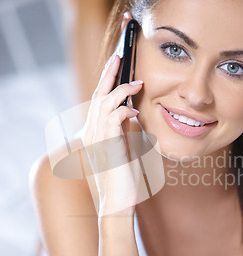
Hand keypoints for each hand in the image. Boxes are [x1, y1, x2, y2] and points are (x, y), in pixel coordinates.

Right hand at [81, 53, 144, 216]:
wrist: (119, 201)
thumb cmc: (124, 178)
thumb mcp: (126, 148)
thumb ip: (125, 130)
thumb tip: (132, 113)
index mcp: (97, 132)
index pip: (100, 100)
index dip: (107, 81)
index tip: (117, 65)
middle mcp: (93, 132)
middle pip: (98, 94)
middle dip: (109, 73)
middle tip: (119, 54)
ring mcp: (97, 137)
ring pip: (103, 101)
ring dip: (120, 88)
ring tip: (136, 81)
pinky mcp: (107, 143)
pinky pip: (113, 116)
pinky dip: (125, 109)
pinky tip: (135, 111)